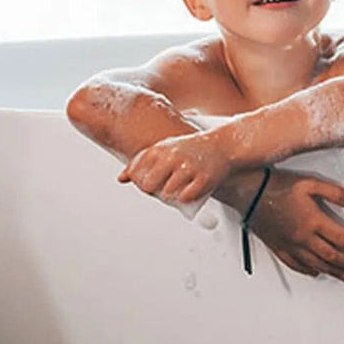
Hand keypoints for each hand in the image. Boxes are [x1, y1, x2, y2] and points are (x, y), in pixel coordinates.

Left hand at [119, 131, 235, 204]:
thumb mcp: (163, 149)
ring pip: (166, 194)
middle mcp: (171, 157)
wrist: (223, 145)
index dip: (141, 183)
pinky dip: (186, 198)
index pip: (137, 175)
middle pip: (148, 186)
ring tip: (178, 189)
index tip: (150, 183)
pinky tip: (190, 191)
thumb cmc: (190, 149)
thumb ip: (141, 163)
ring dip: (170, 197)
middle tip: (162, 190)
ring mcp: (188, 168)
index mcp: (159, 149)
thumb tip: (121, 179)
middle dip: (153, 192)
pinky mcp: (203, 179)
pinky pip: (186, 197)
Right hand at [248, 169, 343, 282]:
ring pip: (316, 264)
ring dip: (333, 271)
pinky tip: (316, 273)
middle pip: (333, 256)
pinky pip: (296, 264)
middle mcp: (303, 237)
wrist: (249, 191)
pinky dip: (308, 271)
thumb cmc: (276, 185)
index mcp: (314, 221)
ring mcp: (290, 244)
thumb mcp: (310, 182)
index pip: (343, 239)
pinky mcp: (278, 246)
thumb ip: (334, 193)